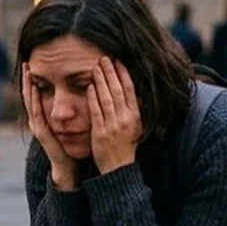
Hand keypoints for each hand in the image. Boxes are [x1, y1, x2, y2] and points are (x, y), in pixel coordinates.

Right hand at [22, 63, 75, 189]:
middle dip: (27, 79)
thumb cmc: (70, 145)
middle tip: (26, 63)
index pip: (36, 95)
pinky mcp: (42, 133)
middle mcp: (37, 120)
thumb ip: (70, 110)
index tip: (32, 64)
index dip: (33, 80)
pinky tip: (34, 90)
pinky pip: (37, 114)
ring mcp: (38, 127)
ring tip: (27, 72)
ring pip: (30, 102)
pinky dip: (34, 101)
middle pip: (29, 96)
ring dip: (27, 87)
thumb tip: (82, 89)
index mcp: (43, 117)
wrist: (67, 166)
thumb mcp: (69, 122)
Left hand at [88, 57, 142, 173]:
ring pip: (107, 98)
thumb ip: (135, 109)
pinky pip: (96, 111)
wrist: (118, 167)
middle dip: (111, 73)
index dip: (124, 74)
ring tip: (96, 67)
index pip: (130, 91)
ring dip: (101, 81)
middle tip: (105, 58)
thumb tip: (136, 92)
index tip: (118, 61)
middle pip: (118, 91)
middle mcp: (125, 120)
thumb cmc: (126, 145)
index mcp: (136, 117)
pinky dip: (93, 98)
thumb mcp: (136, 127)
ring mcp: (112, 126)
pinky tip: (89, 86)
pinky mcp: (100, 132)